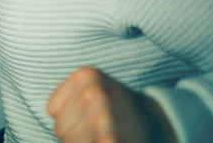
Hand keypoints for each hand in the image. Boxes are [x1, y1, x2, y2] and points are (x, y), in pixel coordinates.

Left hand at [47, 66, 176, 142]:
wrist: (159, 124)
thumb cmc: (118, 110)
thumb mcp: (90, 90)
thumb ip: (66, 100)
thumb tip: (55, 119)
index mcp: (86, 75)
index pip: (53, 110)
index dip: (69, 118)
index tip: (91, 115)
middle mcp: (93, 92)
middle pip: (61, 129)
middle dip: (76, 134)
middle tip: (102, 129)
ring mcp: (103, 117)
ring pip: (70, 141)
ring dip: (86, 142)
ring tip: (107, 135)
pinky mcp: (110, 139)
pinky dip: (97, 142)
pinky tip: (111, 138)